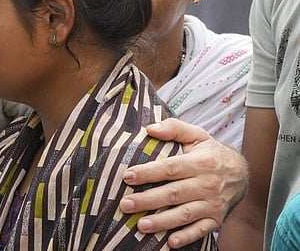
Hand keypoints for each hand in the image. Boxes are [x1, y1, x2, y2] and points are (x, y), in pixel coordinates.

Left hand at [118, 118, 247, 247]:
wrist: (242, 174)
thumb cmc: (211, 153)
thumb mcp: (197, 135)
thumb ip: (174, 128)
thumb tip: (150, 128)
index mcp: (200, 163)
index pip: (170, 168)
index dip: (148, 173)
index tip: (127, 177)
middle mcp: (206, 184)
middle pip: (173, 194)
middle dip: (147, 200)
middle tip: (125, 205)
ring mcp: (212, 204)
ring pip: (184, 214)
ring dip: (162, 221)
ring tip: (141, 225)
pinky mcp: (216, 219)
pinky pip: (201, 230)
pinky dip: (187, 237)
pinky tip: (170, 242)